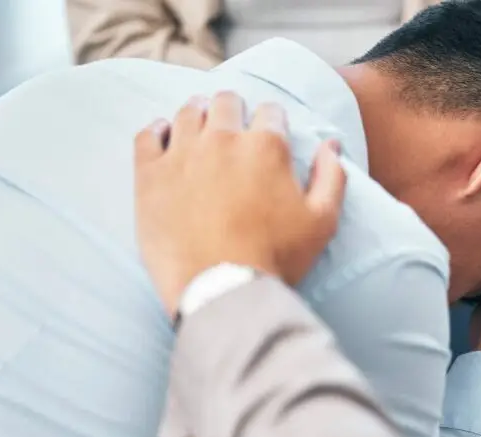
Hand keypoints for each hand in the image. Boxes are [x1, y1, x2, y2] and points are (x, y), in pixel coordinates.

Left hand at [134, 92, 346, 317]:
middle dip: (233, 109)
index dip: (273, 121)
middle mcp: (222, 139)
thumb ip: (332, 177)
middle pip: (226, 102)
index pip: (271, 112)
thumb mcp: (322, 221)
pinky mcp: (150, 175)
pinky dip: (157, 130)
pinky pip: (147, 135)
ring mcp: (182, 154)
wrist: (222, 289)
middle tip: (232, 124)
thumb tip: (331, 145)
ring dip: (197, 113)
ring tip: (199, 123)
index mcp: (266, 147)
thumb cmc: (276, 257)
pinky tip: (163, 135)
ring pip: (187, 112)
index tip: (269, 133)